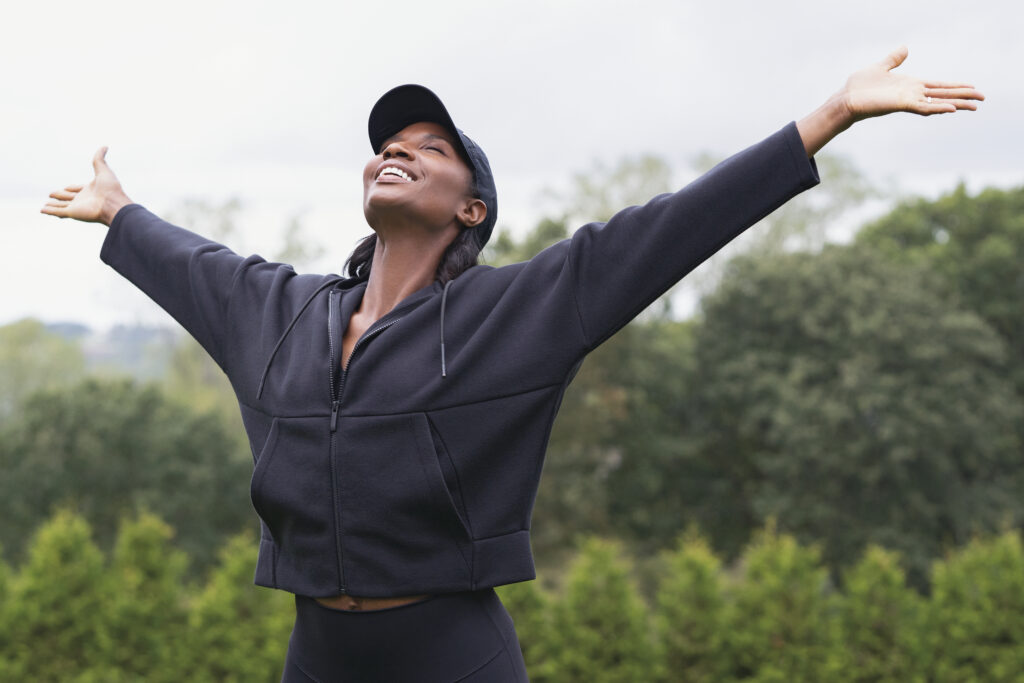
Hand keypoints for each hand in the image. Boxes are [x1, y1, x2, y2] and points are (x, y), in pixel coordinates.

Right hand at [41, 147, 131, 224]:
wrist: (113, 204)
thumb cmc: (111, 188)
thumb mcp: (104, 170)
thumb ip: (100, 159)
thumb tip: (105, 146)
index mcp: (90, 190)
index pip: (77, 188)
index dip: (72, 188)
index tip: (67, 187)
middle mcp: (83, 199)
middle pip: (68, 197)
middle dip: (60, 196)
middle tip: (51, 194)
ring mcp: (77, 207)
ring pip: (61, 205)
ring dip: (53, 205)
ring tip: (45, 205)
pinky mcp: (72, 213)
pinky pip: (57, 212)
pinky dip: (49, 211)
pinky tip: (42, 210)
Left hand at [797, 47, 983, 156]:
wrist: (846, 98)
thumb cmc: (859, 86)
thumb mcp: (880, 67)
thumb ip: (894, 59)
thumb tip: (905, 48)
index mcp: (910, 85)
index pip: (938, 86)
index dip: (955, 86)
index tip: (972, 87)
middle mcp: (912, 94)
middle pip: (943, 95)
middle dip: (963, 96)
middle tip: (982, 99)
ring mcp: (908, 100)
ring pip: (938, 103)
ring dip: (956, 104)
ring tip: (974, 106)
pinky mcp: (901, 105)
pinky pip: (924, 107)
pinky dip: (937, 107)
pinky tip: (951, 108)